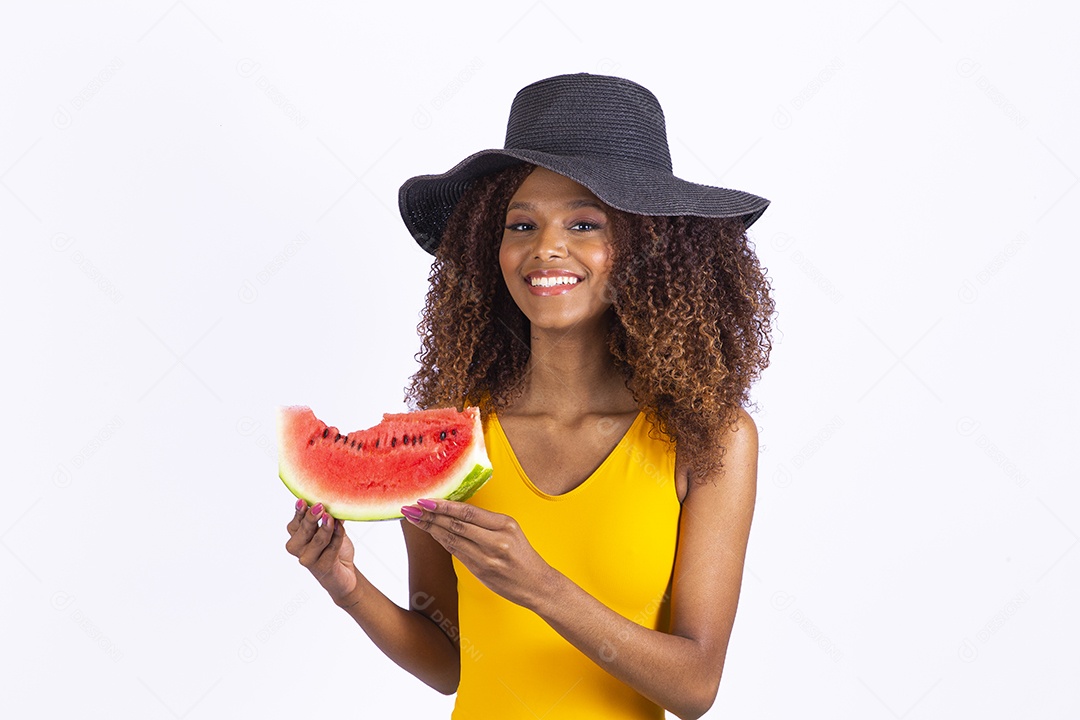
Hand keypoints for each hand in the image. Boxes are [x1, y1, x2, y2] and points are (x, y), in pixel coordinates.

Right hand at [285, 500, 360, 606]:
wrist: (344, 574)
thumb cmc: (334, 549)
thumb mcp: (331, 530)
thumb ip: (329, 516)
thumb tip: (333, 499)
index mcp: (297, 537)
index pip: (294, 523)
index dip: (299, 512)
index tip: (302, 501)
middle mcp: (299, 549)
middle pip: (303, 531)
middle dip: (311, 518)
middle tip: (319, 506)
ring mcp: (309, 560)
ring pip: (317, 540)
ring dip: (326, 528)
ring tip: (331, 517)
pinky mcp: (323, 568)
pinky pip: (331, 549)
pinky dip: (337, 537)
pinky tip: (340, 527)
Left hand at [402, 499, 552, 607]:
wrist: (538, 585)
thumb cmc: (523, 557)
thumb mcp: (510, 533)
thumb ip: (486, 524)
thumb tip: (455, 513)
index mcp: (505, 524)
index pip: (467, 511)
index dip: (443, 506)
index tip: (424, 500)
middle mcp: (497, 540)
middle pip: (456, 524)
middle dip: (430, 515)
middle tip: (410, 508)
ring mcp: (488, 557)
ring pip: (453, 538)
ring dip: (431, 528)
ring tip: (414, 519)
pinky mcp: (482, 571)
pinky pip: (457, 553)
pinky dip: (443, 542)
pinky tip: (432, 534)